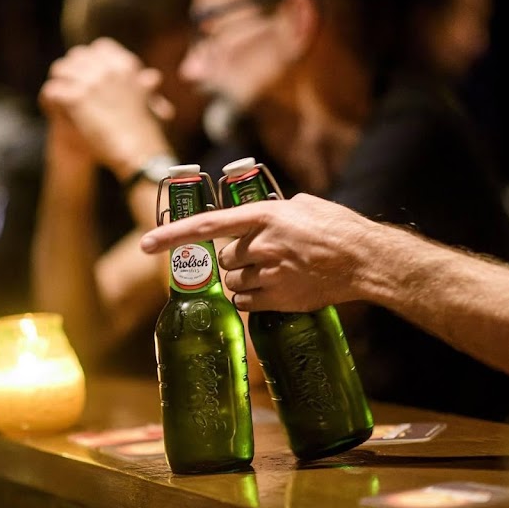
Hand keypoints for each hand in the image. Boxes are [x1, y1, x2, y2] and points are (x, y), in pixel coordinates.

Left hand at [40, 38, 172, 177]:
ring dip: (59, 83)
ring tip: (57, 98)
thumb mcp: (152, 103)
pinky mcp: (76, 99)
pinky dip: (50, 100)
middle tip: (68, 85)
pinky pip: (53, 91)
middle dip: (72, 69)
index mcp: (125, 66)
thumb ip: (147, 87)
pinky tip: (52, 109)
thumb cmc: (148, 134)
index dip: (91, 59)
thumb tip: (152, 76)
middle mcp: (107, 68)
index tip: (87, 72)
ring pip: (60, 70)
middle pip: (77, 56)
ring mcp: (90, 82)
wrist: (139, 153)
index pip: (100, 48)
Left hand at [141, 193, 372, 311]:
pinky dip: (251, 299)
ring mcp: (270, 274)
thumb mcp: (304, 204)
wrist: (364, 260)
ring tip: (271, 273)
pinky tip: (271, 290)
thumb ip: (273, 210)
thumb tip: (257, 216)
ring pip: (233, 283)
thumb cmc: (339, 227)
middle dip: (234, 260)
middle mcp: (262, 245)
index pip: (208, 225)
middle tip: (260, 257)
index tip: (144, 243)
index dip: (173, 235)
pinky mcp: (279, 299)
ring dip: (242, 280)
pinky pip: (246, 303)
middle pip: (224, 259)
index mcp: (265, 216)